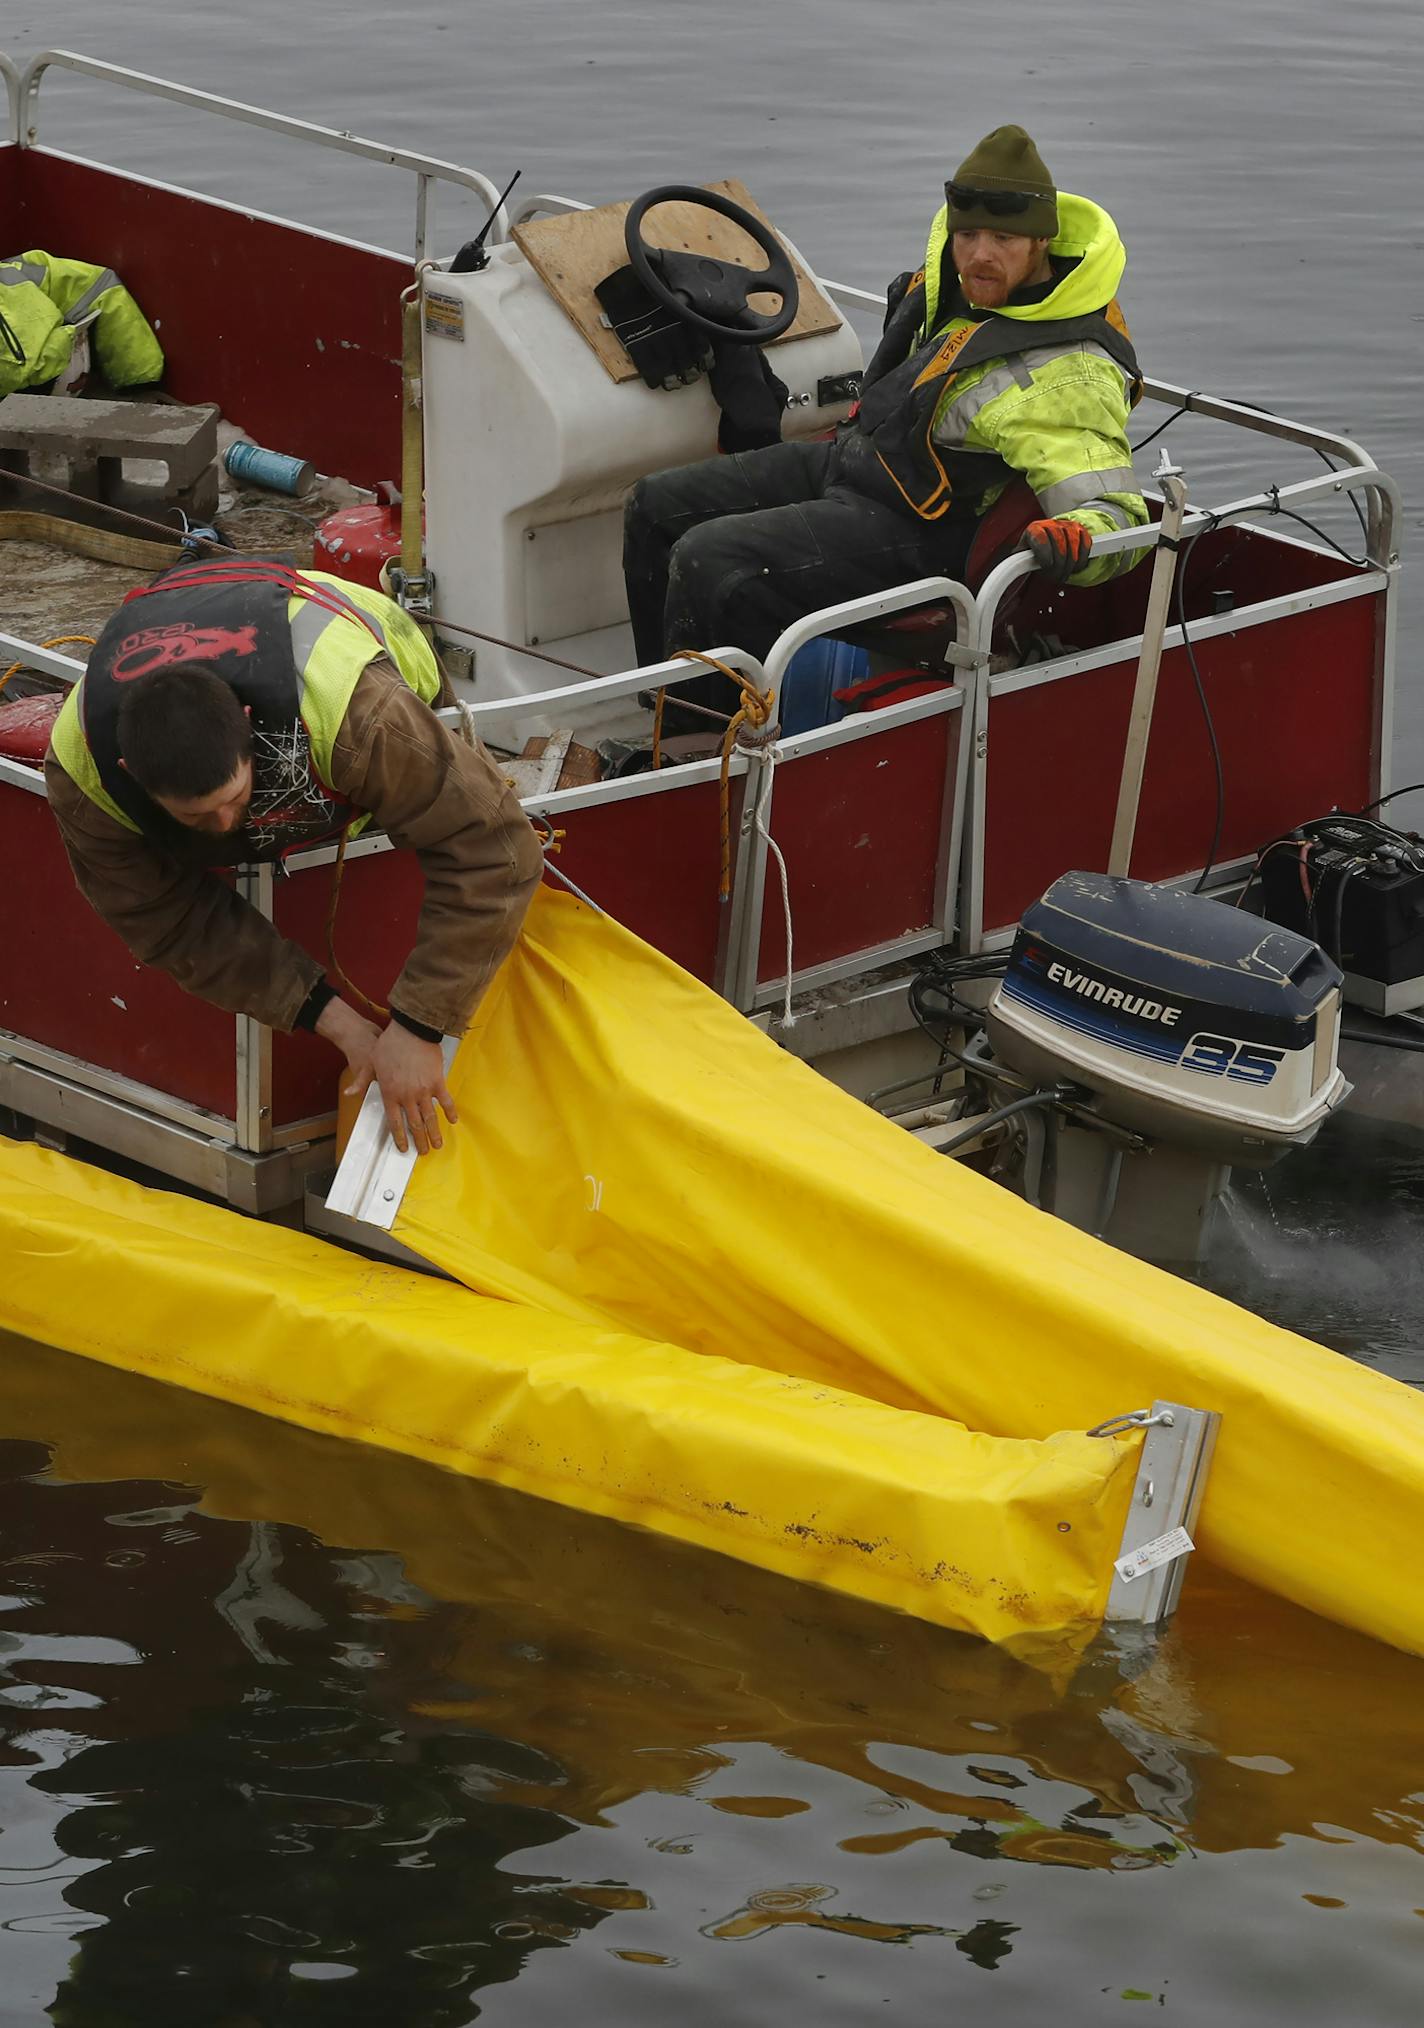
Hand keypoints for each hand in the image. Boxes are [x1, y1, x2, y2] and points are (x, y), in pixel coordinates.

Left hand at [366, 1021, 457, 1155]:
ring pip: (430, 1118)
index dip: (400, 1138)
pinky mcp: (437, 1082)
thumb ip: (361, 1081)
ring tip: (438, 1145)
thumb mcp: (370, 1063)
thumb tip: (349, 1094)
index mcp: (390, 1094)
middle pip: (414, 1125)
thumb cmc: (389, 1045)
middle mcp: (407, 1096)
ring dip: (434, 1133)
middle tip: (424, 1152)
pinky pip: (445, 1101)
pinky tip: (453, 1121)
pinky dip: (450, 1111)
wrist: (410, 1030)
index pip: (395, 1123)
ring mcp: (423, 1091)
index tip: (405, 1149)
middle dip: (420, 1141)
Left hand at [1020, 517, 1092, 583]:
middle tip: (1055, 577)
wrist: (1048, 536)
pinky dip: (1081, 559)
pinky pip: (1085, 545)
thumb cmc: (1034, 549)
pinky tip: (1075, 567)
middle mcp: (1051, 524)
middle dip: (1058, 566)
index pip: (1041, 538)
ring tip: (1064, 574)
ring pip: (1073, 546)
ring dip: (1070, 565)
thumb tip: (1011, 570)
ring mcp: (1067, 525)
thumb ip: (1018, 561)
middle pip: (1059, 545)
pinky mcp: (1080, 529)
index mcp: (1034, 529)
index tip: (1047, 566)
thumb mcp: (1023, 554)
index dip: (1045, 554)